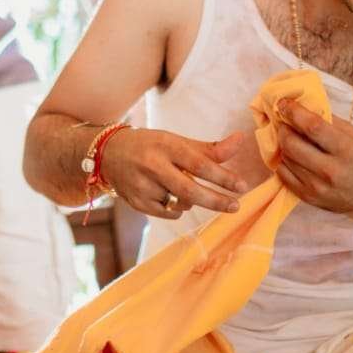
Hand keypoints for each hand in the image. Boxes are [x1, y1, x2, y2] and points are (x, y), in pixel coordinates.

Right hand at [99, 128, 248, 217]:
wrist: (109, 153)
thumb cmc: (152, 146)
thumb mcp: (177, 141)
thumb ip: (209, 148)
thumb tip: (241, 140)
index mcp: (166, 145)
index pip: (199, 163)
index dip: (223, 176)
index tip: (242, 186)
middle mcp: (152, 165)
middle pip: (190, 191)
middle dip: (216, 200)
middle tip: (235, 206)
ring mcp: (143, 186)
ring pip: (181, 203)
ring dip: (192, 200)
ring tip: (185, 187)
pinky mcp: (137, 202)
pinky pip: (169, 213)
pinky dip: (178, 208)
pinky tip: (171, 196)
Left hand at [274, 98, 352, 216]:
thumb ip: (329, 121)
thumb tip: (303, 107)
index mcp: (345, 150)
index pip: (312, 126)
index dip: (293, 112)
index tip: (283, 103)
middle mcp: (330, 170)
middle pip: (292, 143)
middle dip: (283, 128)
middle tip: (284, 122)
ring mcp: (317, 187)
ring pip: (285, 158)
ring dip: (283, 144)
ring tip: (290, 139)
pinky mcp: (308, 197)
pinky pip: (283, 175)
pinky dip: (284, 162)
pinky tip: (292, 156)